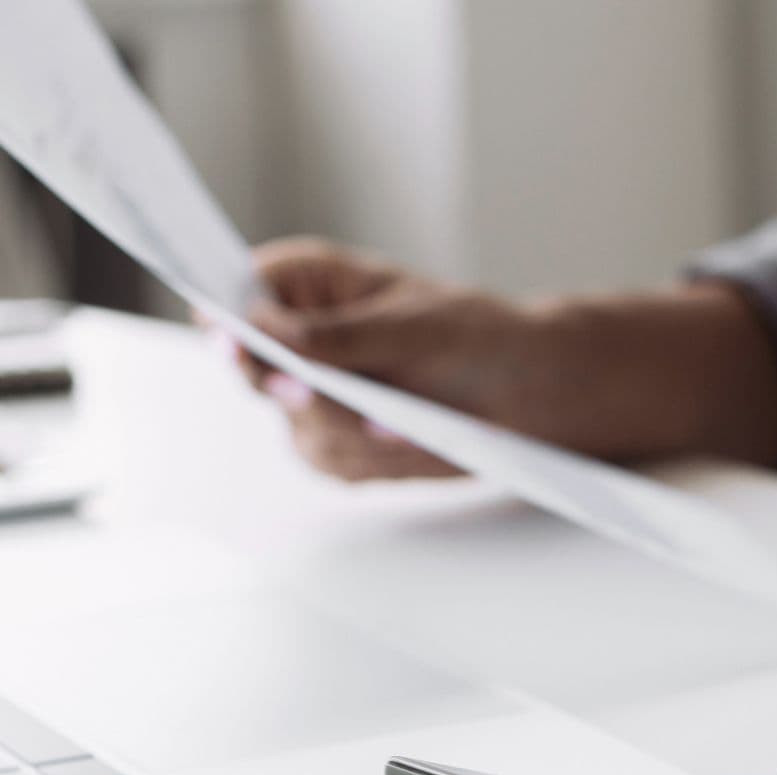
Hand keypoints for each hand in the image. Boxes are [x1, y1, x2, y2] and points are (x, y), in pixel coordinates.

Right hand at [208, 237, 561, 479]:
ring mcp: (315, 395)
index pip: (237, 293)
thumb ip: (337, 333)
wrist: (528, 393)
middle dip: (296, 391)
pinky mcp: (338, 441)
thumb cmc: (478, 337)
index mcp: (309, 285)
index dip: (224, 317)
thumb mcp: (414, 326)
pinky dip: (375, 459)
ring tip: (403, 427)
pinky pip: (332, 462)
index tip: (229, 336)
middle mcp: (299, 339)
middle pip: (253, 371)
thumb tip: (260, 326)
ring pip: (297, 428)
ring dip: (352, 433)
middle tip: (315, 391)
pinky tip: (411, 441)